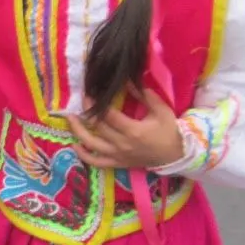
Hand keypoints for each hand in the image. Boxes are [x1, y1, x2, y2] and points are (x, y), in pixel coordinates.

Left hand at [64, 89, 183, 169]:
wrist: (175, 155)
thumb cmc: (169, 130)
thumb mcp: (160, 109)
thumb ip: (144, 95)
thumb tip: (127, 80)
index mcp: (133, 131)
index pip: (108, 115)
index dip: (96, 103)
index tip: (89, 92)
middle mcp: (122, 145)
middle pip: (97, 127)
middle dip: (86, 112)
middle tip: (82, 99)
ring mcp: (118, 156)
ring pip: (91, 145)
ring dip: (77, 131)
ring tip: (69, 118)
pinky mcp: (117, 164)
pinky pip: (96, 162)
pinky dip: (83, 155)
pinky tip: (75, 145)